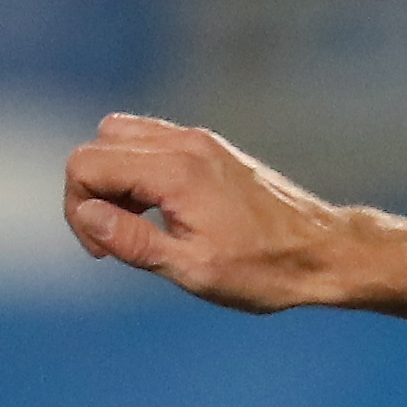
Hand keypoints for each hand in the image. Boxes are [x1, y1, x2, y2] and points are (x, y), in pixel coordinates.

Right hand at [64, 114, 358, 310]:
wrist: (329, 253)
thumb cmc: (268, 269)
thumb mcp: (195, 269)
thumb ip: (133, 241)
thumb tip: (86, 215)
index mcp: (175, 170)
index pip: (86, 164)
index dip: (78, 209)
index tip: (103, 251)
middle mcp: (185, 143)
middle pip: (99, 145)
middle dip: (93, 192)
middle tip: (121, 238)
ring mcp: (200, 141)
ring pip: (121, 137)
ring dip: (115, 178)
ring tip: (140, 223)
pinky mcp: (212, 148)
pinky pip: (152, 142)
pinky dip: (139, 170)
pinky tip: (162, 210)